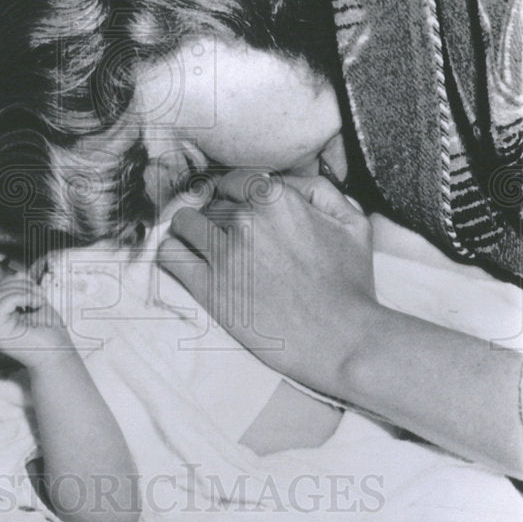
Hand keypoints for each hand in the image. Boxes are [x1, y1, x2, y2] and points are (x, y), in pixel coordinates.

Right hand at [0, 275, 75, 369]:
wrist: (59, 354)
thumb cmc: (51, 333)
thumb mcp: (37, 304)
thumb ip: (25, 290)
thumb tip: (17, 273)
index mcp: (5, 318)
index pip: (0, 291)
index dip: (16, 281)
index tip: (36, 287)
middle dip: (19, 285)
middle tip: (39, 293)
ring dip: (22, 291)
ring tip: (39, 300)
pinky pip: (0, 306)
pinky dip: (19, 297)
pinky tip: (35, 304)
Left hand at [157, 170, 379, 392]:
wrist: (342, 340)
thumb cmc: (351, 284)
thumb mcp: (353, 223)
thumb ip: (319, 190)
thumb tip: (285, 181)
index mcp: (277, 199)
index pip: (234, 181)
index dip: (236, 196)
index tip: (239, 212)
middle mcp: (246, 220)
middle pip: (210, 204)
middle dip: (218, 218)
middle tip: (230, 239)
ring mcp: (224, 253)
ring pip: (183, 223)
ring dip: (190, 231)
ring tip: (202, 247)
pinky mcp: (208, 287)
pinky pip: (169, 255)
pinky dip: (172, 253)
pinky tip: (185, 260)